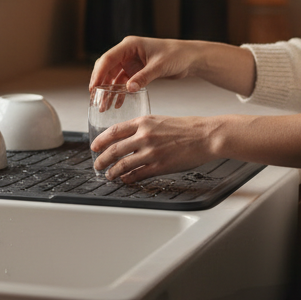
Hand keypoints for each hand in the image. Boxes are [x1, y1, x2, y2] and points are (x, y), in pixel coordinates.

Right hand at [88, 37, 197, 93]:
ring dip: (108, 90)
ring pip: (113, 77)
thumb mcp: (159, 66)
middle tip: (95, 99)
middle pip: (107, 68)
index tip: (93, 88)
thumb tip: (128, 89)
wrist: (190, 58)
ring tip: (104, 106)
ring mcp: (131, 62)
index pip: (108, 59)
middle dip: (100, 84)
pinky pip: (123, 82)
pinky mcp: (136, 70)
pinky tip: (117, 103)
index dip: (99, 73)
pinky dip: (119, 92)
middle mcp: (127, 52)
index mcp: (130, 45)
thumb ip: (144, 77)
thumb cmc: (176, 55)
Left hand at [90, 114, 224, 183]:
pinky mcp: (160, 166)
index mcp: (144, 122)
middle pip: (114, 149)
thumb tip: (129, 138)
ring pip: (123, 164)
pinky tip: (125, 179)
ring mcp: (151, 152)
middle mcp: (144, 136)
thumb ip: (144, 127)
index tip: (94, 146)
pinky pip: (138, 174)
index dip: (101, 140)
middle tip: (97, 164)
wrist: (206, 136)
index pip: (114, 131)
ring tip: (109, 174)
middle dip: (102, 159)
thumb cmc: (187, 128)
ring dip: (113, 171)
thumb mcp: (160, 120)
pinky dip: (128, 178)